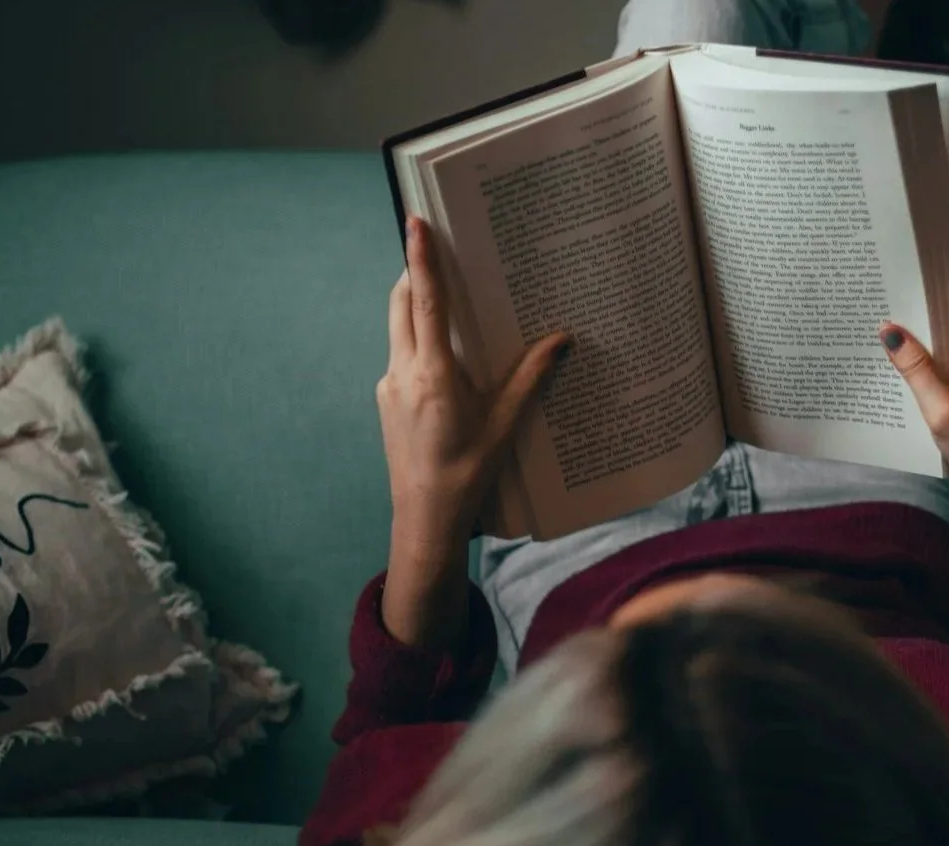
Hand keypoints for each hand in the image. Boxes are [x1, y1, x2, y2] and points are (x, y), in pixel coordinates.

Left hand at [379, 216, 569, 544]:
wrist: (424, 519)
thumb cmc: (467, 475)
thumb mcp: (506, 425)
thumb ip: (530, 377)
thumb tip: (562, 340)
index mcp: (433, 375)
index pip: (426, 302)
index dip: (422, 258)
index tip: (416, 223)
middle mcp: (403, 373)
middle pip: (402, 303)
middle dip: (416, 272)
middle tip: (435, 248)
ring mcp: (389, 386)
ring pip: (398, 328)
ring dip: (416, 306)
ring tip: (448, 298)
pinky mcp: (386, 400)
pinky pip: (400, 355)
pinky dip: (418, 340)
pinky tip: (446, 355)